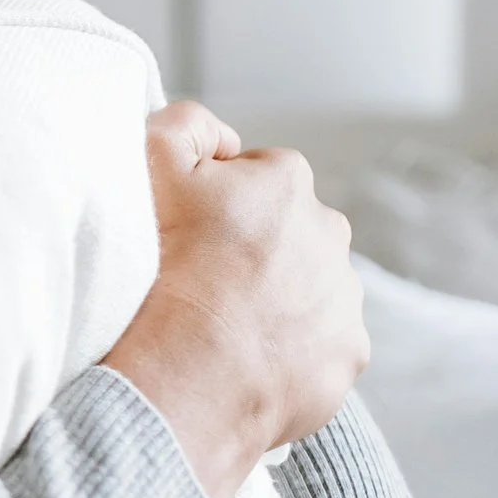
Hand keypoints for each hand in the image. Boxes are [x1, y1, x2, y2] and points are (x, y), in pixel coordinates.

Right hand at [103, 101, 367, 497]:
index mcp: (288, 183)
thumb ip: (186, 124)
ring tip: (219, 324)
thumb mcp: (149, 161)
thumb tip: (223, 138)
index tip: (186, 232)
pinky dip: (288, 351)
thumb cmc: (165, 267)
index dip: (214, 201)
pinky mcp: (347, 354)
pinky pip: (318, 344)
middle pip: (287, 232)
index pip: (255, 177)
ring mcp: (344, 299)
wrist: (187, 374)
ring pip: (306, 288)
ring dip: (273, 299)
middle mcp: (330, 233)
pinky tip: (244, 360)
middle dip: (253, 250)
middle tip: (200, 279)